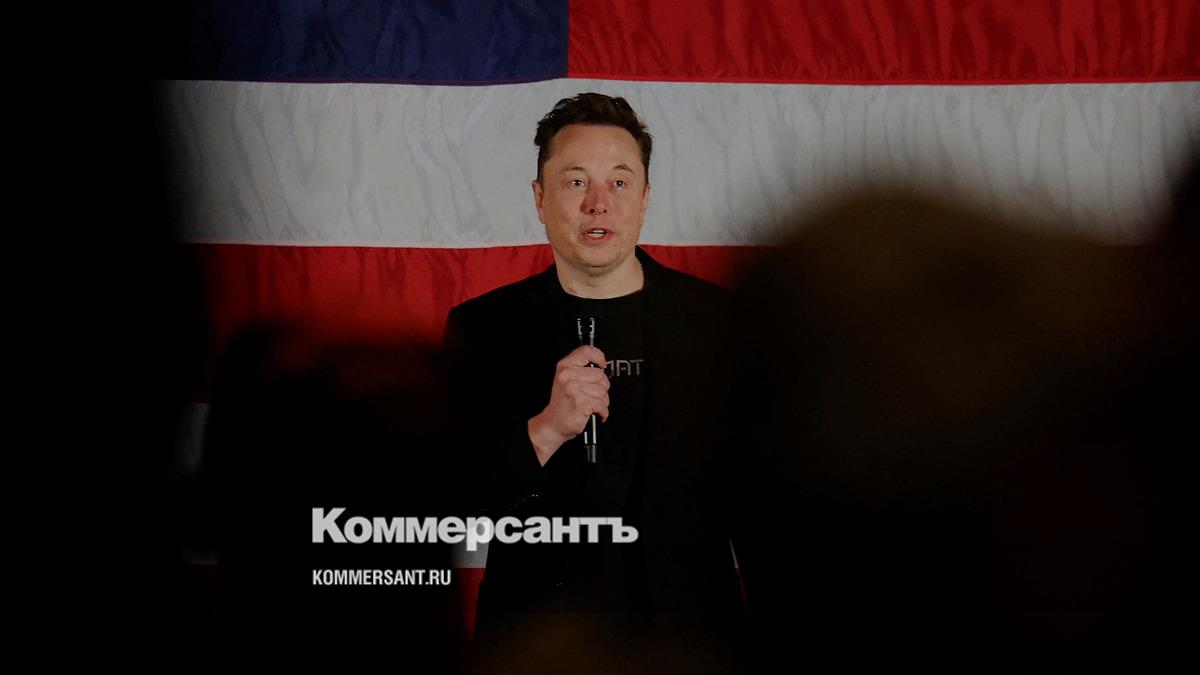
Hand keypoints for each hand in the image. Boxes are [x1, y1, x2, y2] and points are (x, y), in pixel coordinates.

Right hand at [528, 345, 608, 464]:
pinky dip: (602, 412)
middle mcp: (567, 375)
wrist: (552, 424)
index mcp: (564, 366)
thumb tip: (601, 364)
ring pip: (603, 391)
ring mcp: (573, 389)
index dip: (599, 357)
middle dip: (601, 387)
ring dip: (601, 401)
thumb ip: (581, 368)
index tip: (602, 365)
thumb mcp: (567, 379)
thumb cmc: (562, 403)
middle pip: (601, 375)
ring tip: (589, 403)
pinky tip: (592, 412)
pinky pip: (602, 404)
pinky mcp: (581, 402)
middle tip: (589, 394)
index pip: (587, 351)